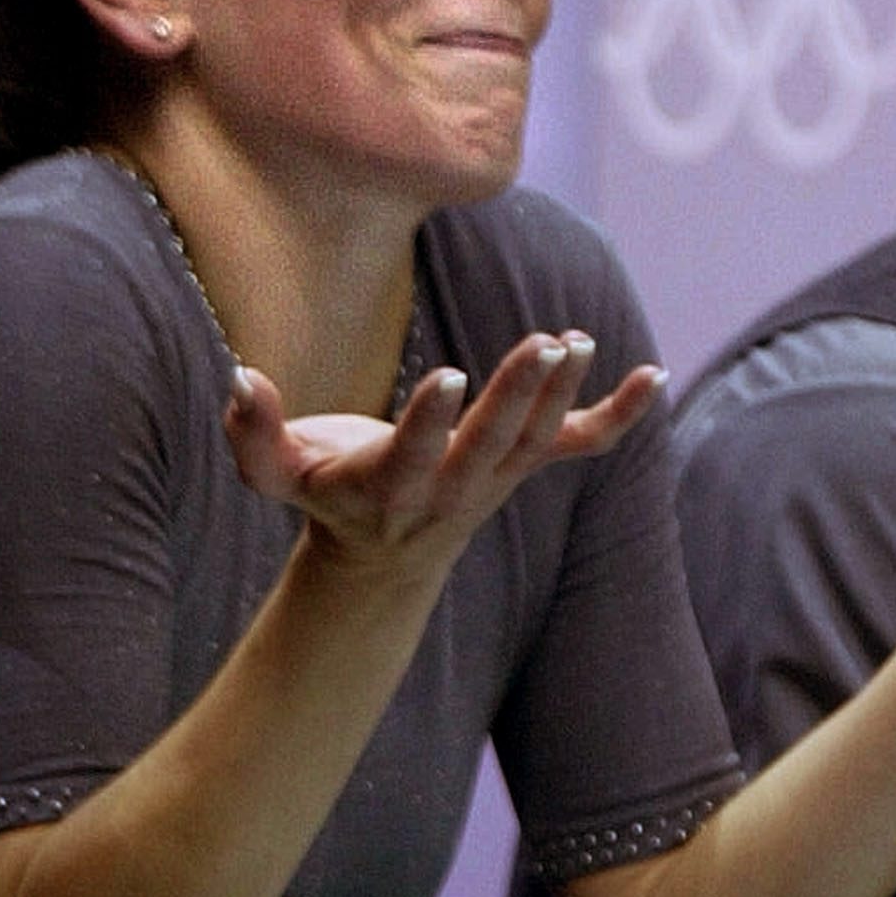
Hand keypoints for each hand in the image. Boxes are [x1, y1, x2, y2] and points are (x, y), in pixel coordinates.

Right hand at [223, 331, 665, 565]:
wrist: (386, 554)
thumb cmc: (326, 495)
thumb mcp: (277, 476)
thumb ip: (252, 436)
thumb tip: (239, 377)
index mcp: (391, 486)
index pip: (416, 454)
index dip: (432, 420)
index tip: (451, 377)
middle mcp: (454, 487)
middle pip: (492, 443)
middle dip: (518, 395)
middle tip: (542, 344)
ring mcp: (499, 477)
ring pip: (539, 439)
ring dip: (562, 393)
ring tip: (575, 342)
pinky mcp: (527, 464)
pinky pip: (584, 443)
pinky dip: (623, 415)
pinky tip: (656, 374)